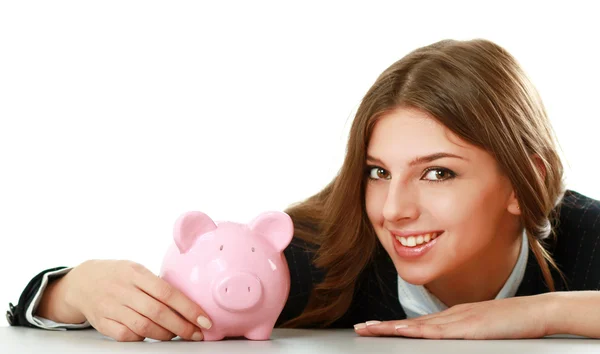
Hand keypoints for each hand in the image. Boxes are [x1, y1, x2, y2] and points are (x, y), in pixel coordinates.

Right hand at [60, 260, 211, 341]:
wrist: (82, 282)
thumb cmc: (117, 275)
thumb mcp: (137, 270)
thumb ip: (157, 284)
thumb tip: (188, 302)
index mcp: (136, 273)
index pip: (167, 292)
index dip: (188, 308)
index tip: (204, 320)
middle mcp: (123, 290)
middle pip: (157, 312)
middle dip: (182, 326)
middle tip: (196, 333)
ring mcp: (111, 307)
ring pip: (143, 327)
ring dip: (165, 335)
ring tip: (178, 335)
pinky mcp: (102, 323)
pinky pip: (127, 336)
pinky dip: (143, 338)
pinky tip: (153, 336)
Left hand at [354, 294, 552, 338]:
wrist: (537, 311)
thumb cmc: (514, 323)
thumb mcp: (484, 330)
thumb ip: (466, 335)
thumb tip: (451, 341)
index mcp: (454, 317)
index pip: (418, 323)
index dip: (395, 326)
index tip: (375, 328)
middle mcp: (451, 316)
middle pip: (411, 323)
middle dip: (384, 326)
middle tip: (361, 328)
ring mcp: (458, 320)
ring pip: (417, 325)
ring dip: (392, 328)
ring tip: (370, 330)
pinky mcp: (468, 327)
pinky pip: (438, 331)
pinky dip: (417, 331)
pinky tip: (402, 332)